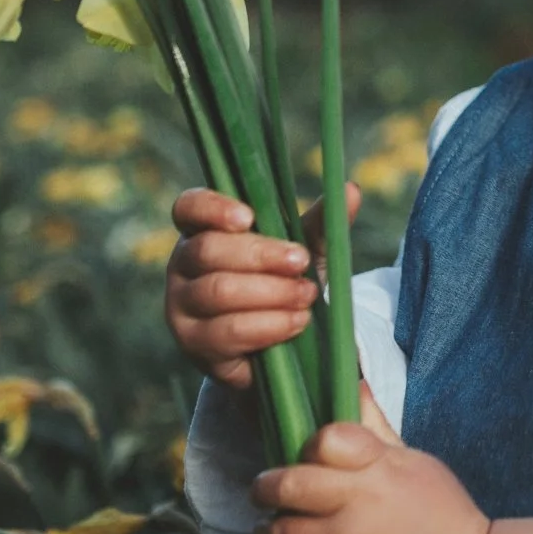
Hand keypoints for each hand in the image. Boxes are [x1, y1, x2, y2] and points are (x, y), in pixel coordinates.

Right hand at [164, 182, 360, 387]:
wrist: (276, 341)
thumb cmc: (282, 281)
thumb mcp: (302, 249)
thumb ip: (321, 223)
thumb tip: (351, 190)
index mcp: (203, 229)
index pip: (190, 207)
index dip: (213, 208)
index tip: (249, 217)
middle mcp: (183, 264)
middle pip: (208, 250)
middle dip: (261, 255)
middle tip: (301, 262)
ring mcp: (181, 305)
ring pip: (218, 292)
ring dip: (270, 293)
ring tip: (307, 295)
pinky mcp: (194, 343)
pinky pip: (226, 332)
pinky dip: (268, 326)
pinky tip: (296, 322)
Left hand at [251, 384, 489, 533]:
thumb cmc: (440, 510)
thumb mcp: (414, 462)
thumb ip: (375, 429)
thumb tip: (354, 385)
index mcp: (380, 468)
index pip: (326, 439)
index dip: (309, 443)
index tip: (304, 452)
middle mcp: (358, 505)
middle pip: (289, 486)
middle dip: (266, 487)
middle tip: (263, 488)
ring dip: (270, 530)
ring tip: (270, 528)